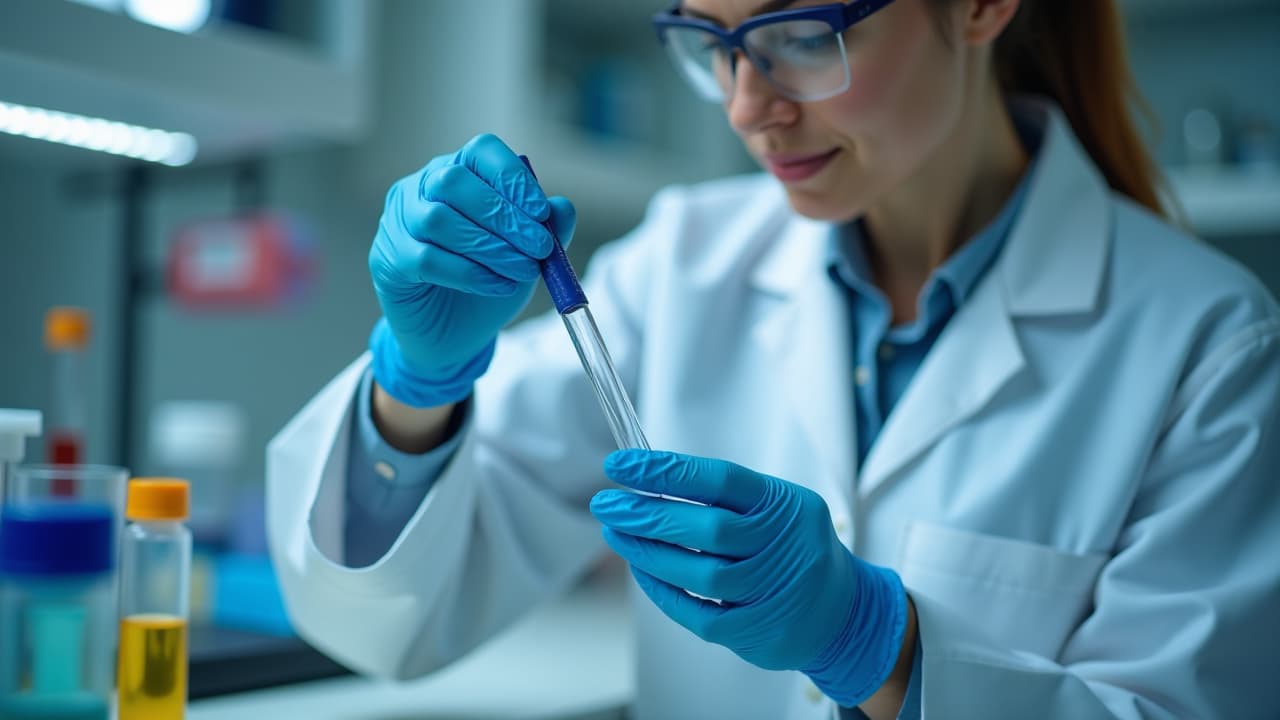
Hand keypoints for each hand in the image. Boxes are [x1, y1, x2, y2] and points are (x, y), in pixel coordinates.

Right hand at [368, 134, 576, 406]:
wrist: (455, 334)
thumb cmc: (489, 280)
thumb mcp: (527, 253)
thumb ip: (548, 229)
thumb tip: (562, 208)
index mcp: (457, 171)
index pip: (480, 152)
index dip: (512, 178)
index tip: (541, 212)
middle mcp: (421, 188)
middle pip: (455, 182)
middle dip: (505, 216)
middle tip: (541, 248)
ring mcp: (398, 222)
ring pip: (439, 220)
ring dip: (491, 247)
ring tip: (524, 270)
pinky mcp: (388, 260)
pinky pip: (426, 259)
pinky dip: (470, 273)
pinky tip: (498, 286)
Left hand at [591, 449, 907, 706]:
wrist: (843, 611)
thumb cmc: (792, 548)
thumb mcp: (777, 507)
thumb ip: (723, 498)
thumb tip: (649, 484)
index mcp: (785, 505)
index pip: (720, 480)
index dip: (667, 470)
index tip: (621, 466)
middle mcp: (785, 546)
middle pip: (709, 528)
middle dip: (648, 515)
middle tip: (607, 504)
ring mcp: (775, 591)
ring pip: (702, 573)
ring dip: (649, 553)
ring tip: (616, 534)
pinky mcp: (759, 630)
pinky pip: (700, 612)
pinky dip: (664, 592)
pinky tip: (641, 571)